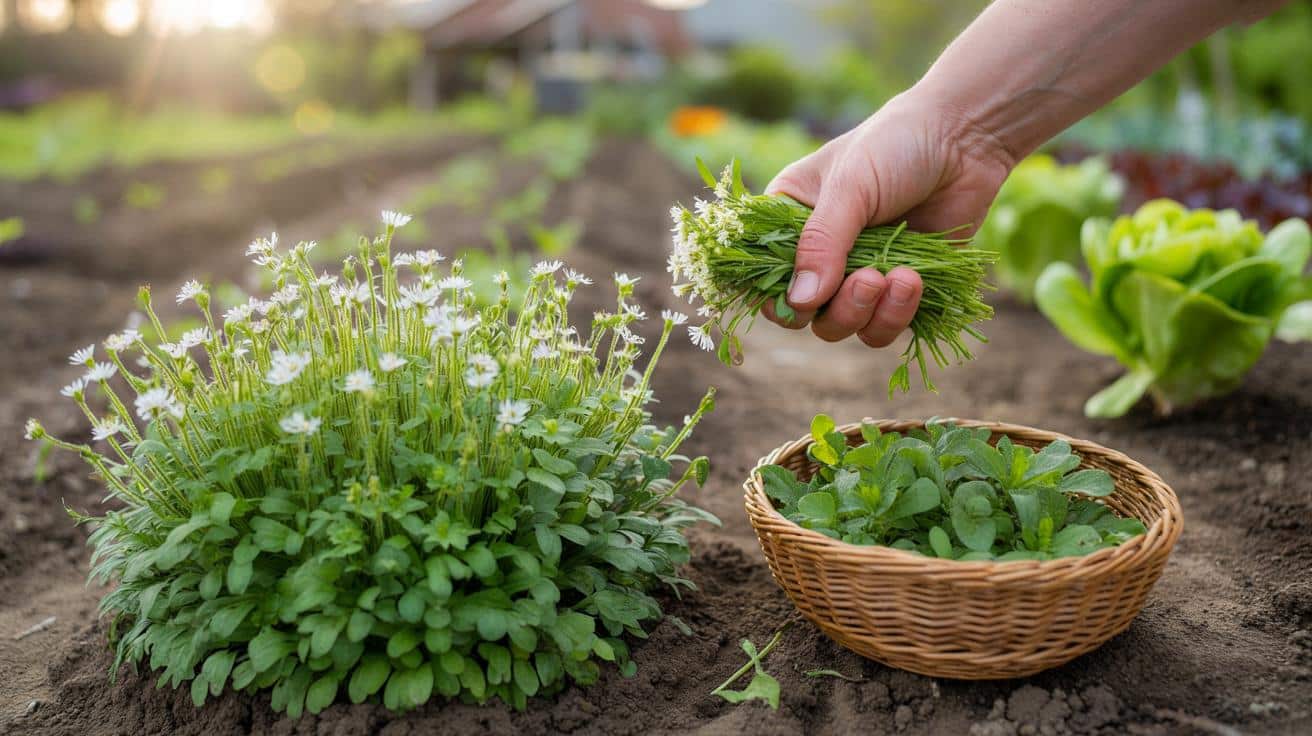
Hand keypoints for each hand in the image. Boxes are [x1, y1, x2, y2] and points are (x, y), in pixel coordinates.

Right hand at [763, 90, 1014, 346]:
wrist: (964, 139)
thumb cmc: (895, 145)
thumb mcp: (850, 186)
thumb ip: (822, 243)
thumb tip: (800, 302)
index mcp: (788, 221)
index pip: (762, 275)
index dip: (777, 297)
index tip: (804, 298)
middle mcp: (817, 252)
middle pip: (803, 313)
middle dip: (836, 309)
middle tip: (868, 280)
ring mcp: (856, 272)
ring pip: (841, 326)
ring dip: (868, 314)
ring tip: (901, 278)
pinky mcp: (895, 288)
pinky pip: (882, 326)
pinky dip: (897, 314)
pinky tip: (915, 280)